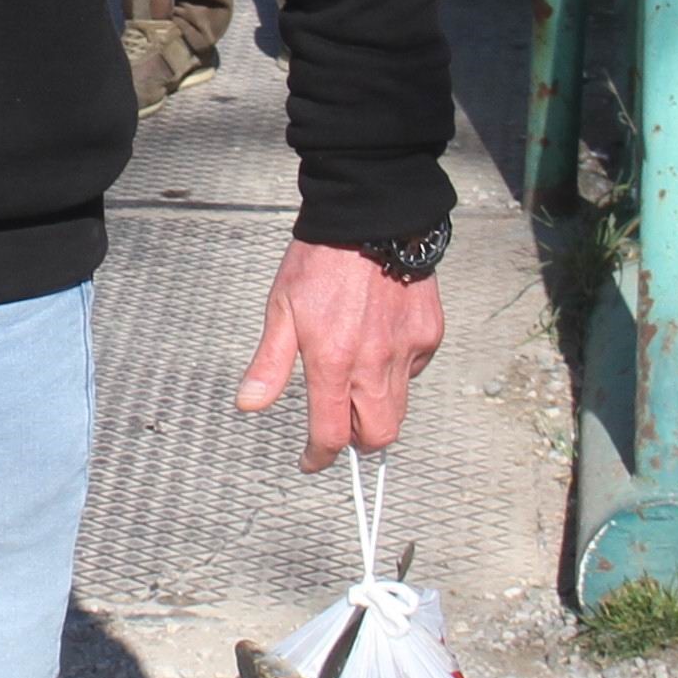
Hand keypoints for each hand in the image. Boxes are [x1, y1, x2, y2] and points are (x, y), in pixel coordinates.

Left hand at [235, 239, 443, 472]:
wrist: (370, 218)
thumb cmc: (320, 260)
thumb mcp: (282, 309)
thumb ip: (270, 363)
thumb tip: (249, 404)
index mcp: (333, 361)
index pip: (330, 433)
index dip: (318, 456)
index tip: (310, 460)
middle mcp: (374, 363)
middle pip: (378, 435)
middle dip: (357, 443)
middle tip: (339, 430)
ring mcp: (406, 350)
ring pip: (398, 408)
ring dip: (376, 412)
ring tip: (355, 390)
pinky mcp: (428, 334)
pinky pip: (414, 373)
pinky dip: (396, 376)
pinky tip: (378, 351)